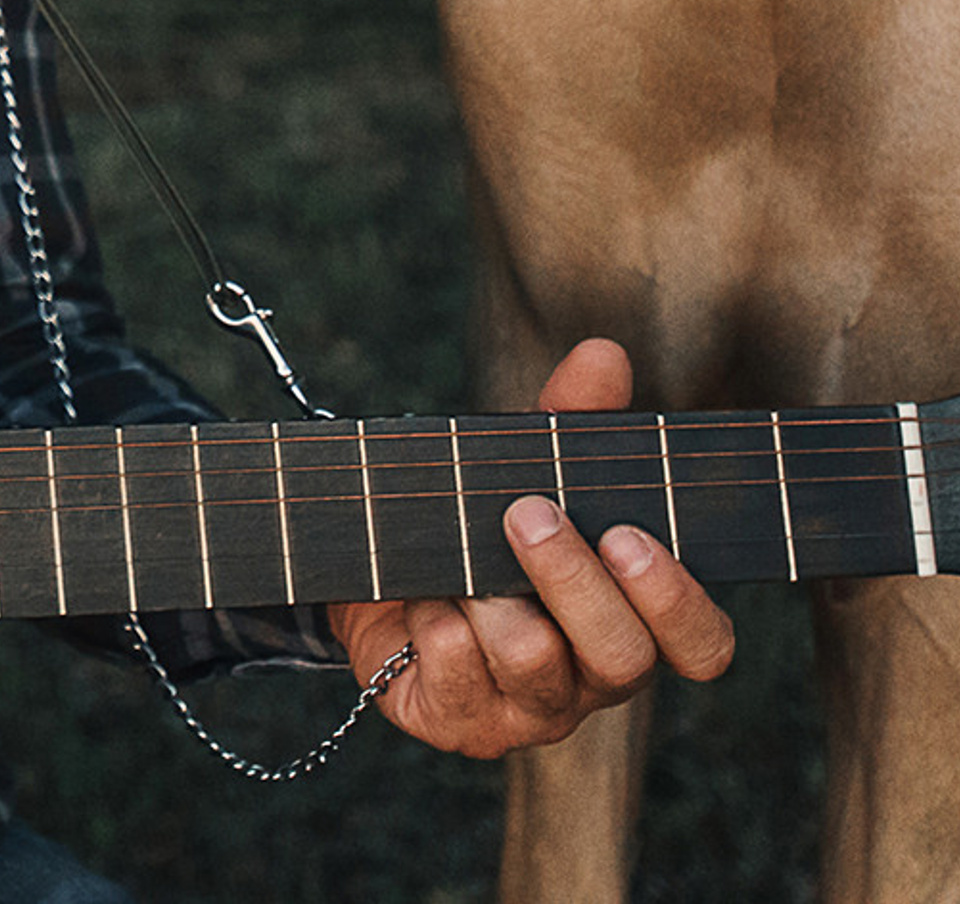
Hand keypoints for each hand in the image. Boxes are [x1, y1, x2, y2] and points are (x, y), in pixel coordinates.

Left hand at [329, 339, 735, 759]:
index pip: (702, 645)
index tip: (628, 536)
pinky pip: (456, 681)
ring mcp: (529, 710)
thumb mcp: (520, 464)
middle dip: (573, 583)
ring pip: (535, 668)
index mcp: (632, 619)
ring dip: (488, 600)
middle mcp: (592, 677)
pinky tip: (418, 596)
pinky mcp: (461, 723)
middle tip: (526, 514)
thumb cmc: (475, 521)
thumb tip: (605, 354)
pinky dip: (431, 624)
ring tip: (453, 559)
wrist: (374, 567)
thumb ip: (568, 415)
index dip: (678, 602)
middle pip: (622, 659)